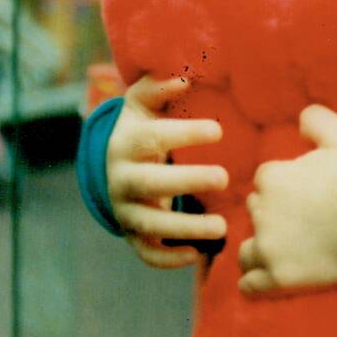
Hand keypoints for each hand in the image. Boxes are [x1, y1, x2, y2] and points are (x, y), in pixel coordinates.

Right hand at [106, 74, 227, 269]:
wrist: (111, 168)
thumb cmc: (140, 130)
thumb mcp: (142, 105)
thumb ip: (158, 87)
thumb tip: (183, 77)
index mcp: (126, 144)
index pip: (152, 137)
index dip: (183, 133)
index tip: (218, 130)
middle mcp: (121, 179)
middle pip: (149, 183)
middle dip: (186, 181)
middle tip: (225, 178)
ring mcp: (125, 210)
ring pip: (149, 225)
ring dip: (185, 229)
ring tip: (222, 227)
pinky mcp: (132, 234)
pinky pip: (146, 252)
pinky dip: (168, 259)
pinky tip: (199, 255)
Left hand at [238, 105, 336, 297]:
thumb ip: (316, 120)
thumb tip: (299, 121)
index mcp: (272, 176)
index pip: (266, 182)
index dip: (287, 188)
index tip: (310, 197)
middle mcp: (262, 212)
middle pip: (256, 213)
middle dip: (275, 217)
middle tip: (307, 223)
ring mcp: (269, 247)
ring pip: (248, 249)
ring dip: (263, 249)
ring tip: (291, 252)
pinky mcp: (278, 279)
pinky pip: (249, 285)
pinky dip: (256, 283)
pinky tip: (273, 277)